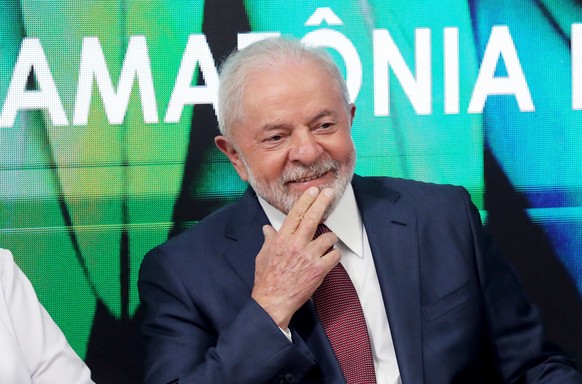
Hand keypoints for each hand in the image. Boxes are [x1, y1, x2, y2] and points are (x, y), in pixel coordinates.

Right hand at [251, 187, 340, 328]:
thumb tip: (268, 229)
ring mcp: (309, 257)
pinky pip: (334, 256)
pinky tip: (329, 257)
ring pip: (328, 238)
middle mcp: (296, 245)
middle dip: (322, 203)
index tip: (313, 191)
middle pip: (313, 218)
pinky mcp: (319, 270)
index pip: (296, 214)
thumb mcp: (263, 256)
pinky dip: (334, 255)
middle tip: (329, 194)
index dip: (306, 200)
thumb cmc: (266, 279)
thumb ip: (269, 240)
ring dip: (330, 238)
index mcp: (282, 239)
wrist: (273, 301)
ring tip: (327, 241)